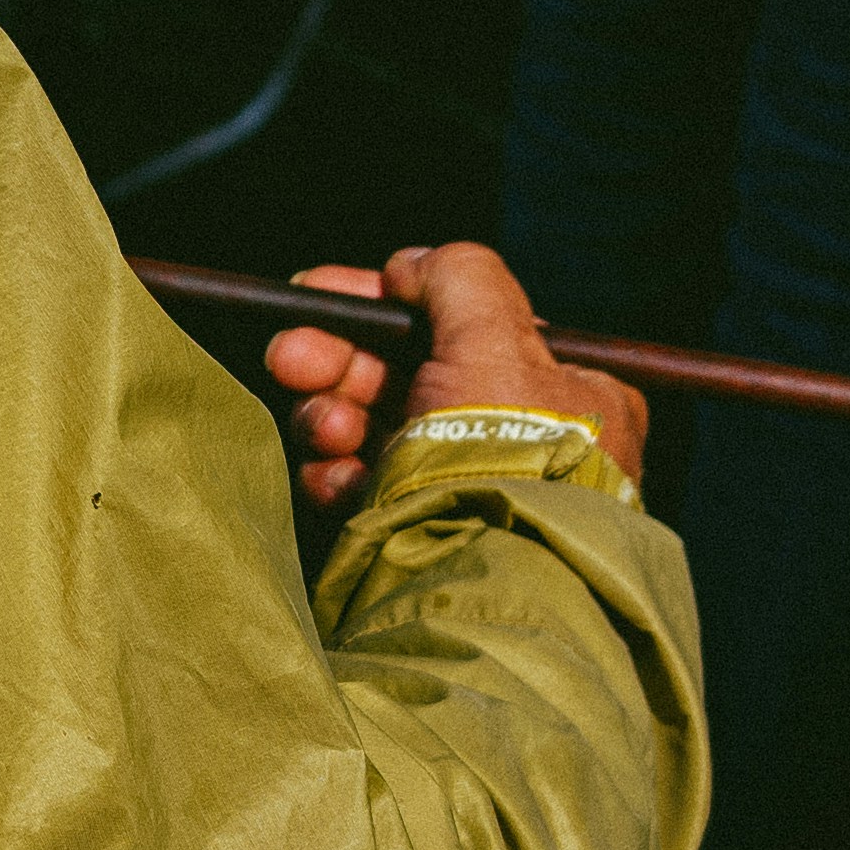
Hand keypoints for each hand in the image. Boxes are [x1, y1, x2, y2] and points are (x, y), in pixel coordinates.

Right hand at [261, 243, 648, 511]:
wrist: (487, 582)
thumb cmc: (505, 455)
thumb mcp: (497, 337)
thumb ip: (457, 276)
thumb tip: (411, 267)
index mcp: (562, 391)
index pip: (456, 326)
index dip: (378, 305)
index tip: (313, 295)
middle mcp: (521, 439)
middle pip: (404, 373)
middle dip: (337, 359)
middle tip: (287, 358)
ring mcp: (468, 489)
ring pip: (374, 426)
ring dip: (330, 416)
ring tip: (324, 430)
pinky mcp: (423, 534)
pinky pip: (365, 486)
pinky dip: (337, 476)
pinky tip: (336, 481)